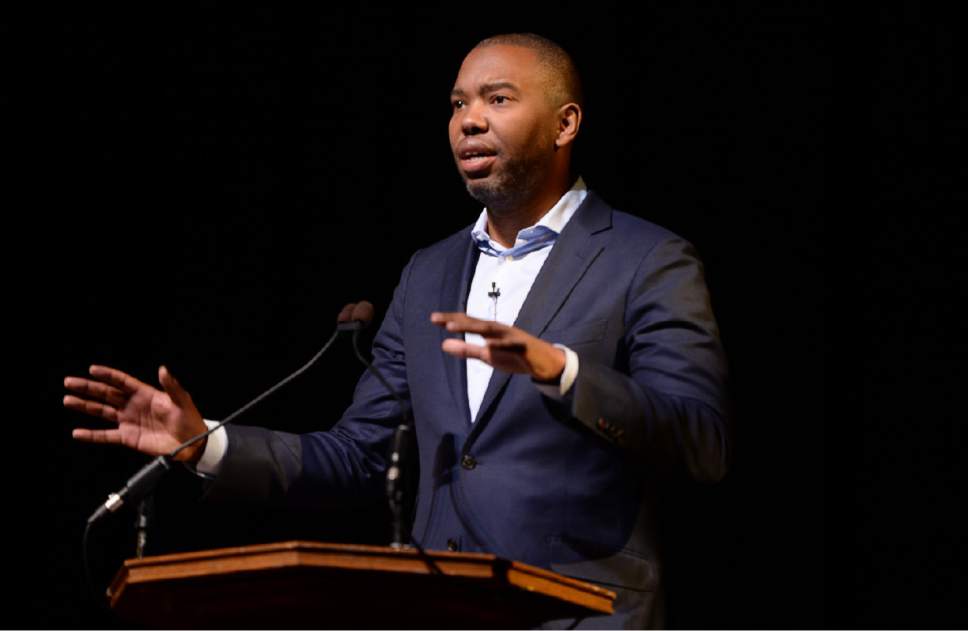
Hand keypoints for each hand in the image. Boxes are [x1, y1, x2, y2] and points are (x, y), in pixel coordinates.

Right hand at [64, 365, 207, 462]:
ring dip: (85, 406)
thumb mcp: (182, 400)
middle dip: (88, 388)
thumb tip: (163, 369)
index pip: (122, 381)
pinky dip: (91, 435)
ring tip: (68, 400)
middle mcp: (133, 405)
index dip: (108, 375)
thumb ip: (171, 385)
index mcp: (145, 394)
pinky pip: (106, 435)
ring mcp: (129, 421)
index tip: (92, 369)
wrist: (192, 443)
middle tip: (69, 382)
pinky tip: (77, 432)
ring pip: (102, 411)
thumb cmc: (190, 419)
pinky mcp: (128, 437)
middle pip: (106, 394)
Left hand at [430, 312, 564, 381]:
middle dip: (457, 320)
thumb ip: (467, 350)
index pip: (468, 323)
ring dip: (472, 327)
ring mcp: (511, 336)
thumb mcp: (487, 355)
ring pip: (490, 329)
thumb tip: (444, 344)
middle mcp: (499, 329)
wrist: (544, 363)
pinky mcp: (523, 347)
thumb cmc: (515, 356)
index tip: (433, 318)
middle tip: (437, 319)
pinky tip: (488, 344)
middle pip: (476, 322)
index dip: (451, 320)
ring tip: (453, 326)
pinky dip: (499, 343)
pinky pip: (510, 345)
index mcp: (490, 330)